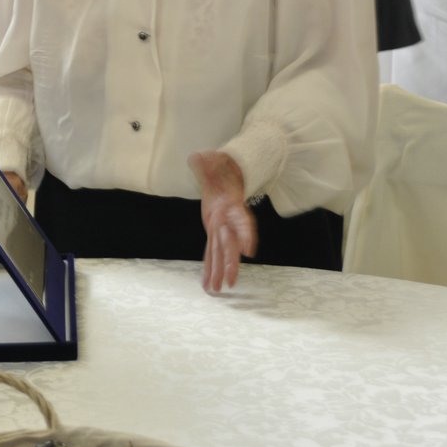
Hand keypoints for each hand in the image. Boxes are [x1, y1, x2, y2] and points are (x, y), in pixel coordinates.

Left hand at [191, 150, 256, 293]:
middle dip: (231, 263)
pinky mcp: (214, 234)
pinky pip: (212, 253)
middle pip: (231, 245)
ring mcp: (222, 229)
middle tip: (231, 281)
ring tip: (217, 290)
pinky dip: (209, 267)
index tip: (248, 249)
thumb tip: (198, 156)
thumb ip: (207, 162)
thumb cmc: (220, 169)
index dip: (246, 235)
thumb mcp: (214, 162)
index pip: (242, 221)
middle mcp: (229, 222)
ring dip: (219, 272)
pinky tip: (208, 283)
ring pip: (221, 254)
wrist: (225, 176)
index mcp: (232, 206)